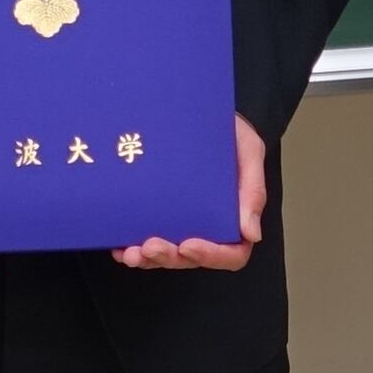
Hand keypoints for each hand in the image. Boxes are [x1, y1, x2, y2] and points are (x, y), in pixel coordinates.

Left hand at [114, 118, 268, 270]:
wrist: (201, 113)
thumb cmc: (230, 133)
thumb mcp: (249, 152)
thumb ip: (253, 190)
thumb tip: (252, 234)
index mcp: (236, 217)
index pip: (231, 253)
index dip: (211, 256)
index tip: (187, 245)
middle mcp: (209, 227)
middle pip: (192, 258)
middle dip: (169, 257)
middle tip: (149, 247)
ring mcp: (183, 223)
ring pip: (168, 256)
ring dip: (148, 259)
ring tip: (129, 253)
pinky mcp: (160, 215)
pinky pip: (146, 241)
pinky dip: (132, 248)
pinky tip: (118, 247)